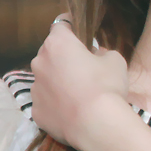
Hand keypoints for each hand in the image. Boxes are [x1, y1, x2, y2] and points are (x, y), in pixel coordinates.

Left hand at [30, 19, 129, 148]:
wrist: (96, 125)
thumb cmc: (105, 86)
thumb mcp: (115, 60)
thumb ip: (101, 53)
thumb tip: (95, 56)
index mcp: (57, 44)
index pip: (61, 25)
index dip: (71, 27)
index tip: (80, 32)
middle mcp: (39, 62)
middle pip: (50, 53)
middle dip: (63, 57)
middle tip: (82, 68)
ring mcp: (35, 88)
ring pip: (46, 78)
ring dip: (57, 81)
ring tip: (77, 94)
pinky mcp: (35, 111)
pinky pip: (46, 102)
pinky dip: (56, 103)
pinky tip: (71, 111)